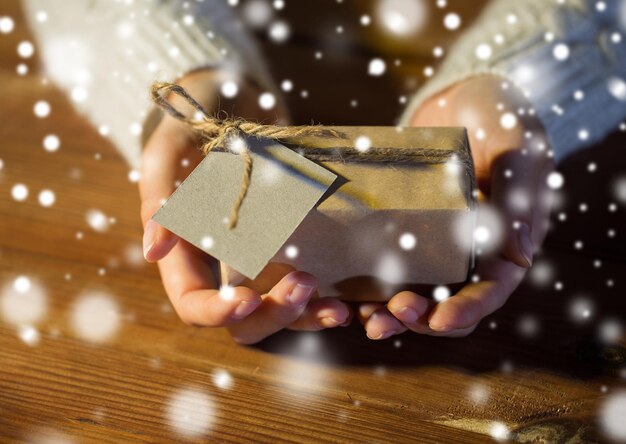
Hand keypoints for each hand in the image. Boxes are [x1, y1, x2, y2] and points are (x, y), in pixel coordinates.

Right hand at [139, 70, 351, 343]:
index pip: (193, 303)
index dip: (216, 312)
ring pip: (275, 311)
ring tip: (335, 309)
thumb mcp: (171, 151)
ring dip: (304, 317)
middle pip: (240, 319)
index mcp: (186, 253)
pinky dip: (320, 300)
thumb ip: (160, 198)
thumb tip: (153, 251)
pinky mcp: (286, 248)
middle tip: (305, 284)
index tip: (246, 299)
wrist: (233, 98)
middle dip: (272, 315)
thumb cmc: (194, 121)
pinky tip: (343, 303)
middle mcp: (221, 265)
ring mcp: (256, 260)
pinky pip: (300, 287)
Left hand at [359, 75, 554, 338]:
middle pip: (445, 303)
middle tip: (390, 315)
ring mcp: (434, 243)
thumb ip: (518, 198)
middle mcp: (468, 253)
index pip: (489, 291)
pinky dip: (369, 282)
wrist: (465, 94)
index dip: (466, 310)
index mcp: (505, 245)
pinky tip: (345, 288)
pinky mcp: (403, 227)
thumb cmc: (501, 119)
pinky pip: (386, 262)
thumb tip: (521, 257)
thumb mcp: (517, 152)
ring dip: (389, 311)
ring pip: (412, 292)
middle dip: (419, 318)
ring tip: (362, 314)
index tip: (439, 321)